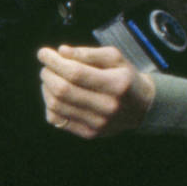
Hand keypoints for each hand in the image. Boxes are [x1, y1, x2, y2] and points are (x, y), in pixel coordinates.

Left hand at [38, 44, 155, 138]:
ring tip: (51, 78)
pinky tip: (55, 95)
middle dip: (48, 74)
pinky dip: (49, 105)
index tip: (43, 53)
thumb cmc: (124, 77)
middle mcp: (108, 106)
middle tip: (47, 67)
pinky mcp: (89, 133)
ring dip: (46, 88)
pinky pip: (56, 119)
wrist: (143, 107)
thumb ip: (88, 53)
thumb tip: (61, 51)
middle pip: (62, 90)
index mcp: (117, 84)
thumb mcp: (115, 58)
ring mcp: (98, 123)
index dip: (54, 62)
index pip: (75, 73)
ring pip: (55, 105)